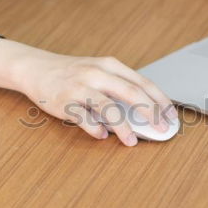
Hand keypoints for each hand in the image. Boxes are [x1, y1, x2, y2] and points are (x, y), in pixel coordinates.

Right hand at [14, 50, 177, 145]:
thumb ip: (120, 88)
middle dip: (150, 113)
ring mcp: (80, 87)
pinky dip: (95, 129)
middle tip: (161, 130)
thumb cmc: (72, 73)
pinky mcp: (64, 101)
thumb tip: (147, 112)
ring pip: (108, 107)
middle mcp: (97, 73)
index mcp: (110, 65)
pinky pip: (84, 119)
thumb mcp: (98, 72)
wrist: (35, 68)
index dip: (160, 101)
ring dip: (123, 127)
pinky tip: (101, 135)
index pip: (143, 83)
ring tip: (131, 142)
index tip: (171, 117)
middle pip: (130, 93)